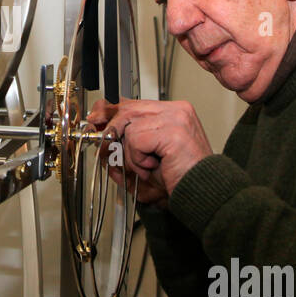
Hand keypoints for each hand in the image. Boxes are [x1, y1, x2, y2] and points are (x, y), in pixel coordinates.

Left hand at [87, 97, 213, 203]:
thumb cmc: (177, 177)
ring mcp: (176, 118)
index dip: (110, 112)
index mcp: (172, 111)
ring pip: (129, 127)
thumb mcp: (144, 155)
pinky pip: (136, 139)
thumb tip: (98, 126)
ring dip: (131, 154)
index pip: (132, 103)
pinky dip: (137, 158)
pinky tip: (153, 166)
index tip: (95, 120)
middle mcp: (176, 110)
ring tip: (147, 166)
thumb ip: (124, 139)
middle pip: (127, 110)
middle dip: (111, 132)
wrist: (200, 193)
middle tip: (107, 151)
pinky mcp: (172, 130)